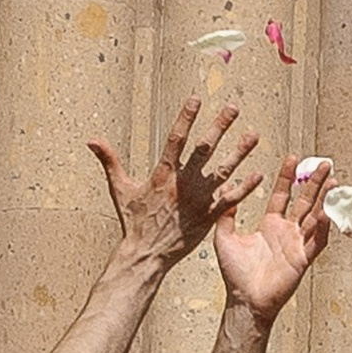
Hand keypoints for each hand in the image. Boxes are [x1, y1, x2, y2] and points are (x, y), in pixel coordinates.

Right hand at [95, 93, 261, 275]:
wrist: (146, 254)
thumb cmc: (133, 221)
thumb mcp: (119, 189)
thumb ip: (109, 161)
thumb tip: (92, 140)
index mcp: (163, 174)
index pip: (176, 139)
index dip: (185, 117)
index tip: (196, 99)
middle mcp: (183, 183)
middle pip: (205, 149)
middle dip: (219, 126)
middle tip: (233, 107)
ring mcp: (199, 199)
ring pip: (223, 170)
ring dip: (240, 152)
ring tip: (253, 134)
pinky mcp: (209, 215)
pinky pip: (231, 199)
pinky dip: (245, 187)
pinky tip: (259, 175)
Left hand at [213, 153, 333, 326]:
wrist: (244, 300)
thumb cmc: (235, 273)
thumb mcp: (224, 238)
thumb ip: (226, 215)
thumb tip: (225, 192)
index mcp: (270, 224)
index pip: (282, 195)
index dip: (287, 177)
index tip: (293, 158)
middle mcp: (287, 231)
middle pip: (304, 201)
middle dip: (315, 182)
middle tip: (326, 163)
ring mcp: (297, 244)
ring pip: (315, 217)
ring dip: (325, 200)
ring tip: (334, 181)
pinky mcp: (303, 259)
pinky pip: (317, 242)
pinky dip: (324, 229)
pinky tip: (328, 213)